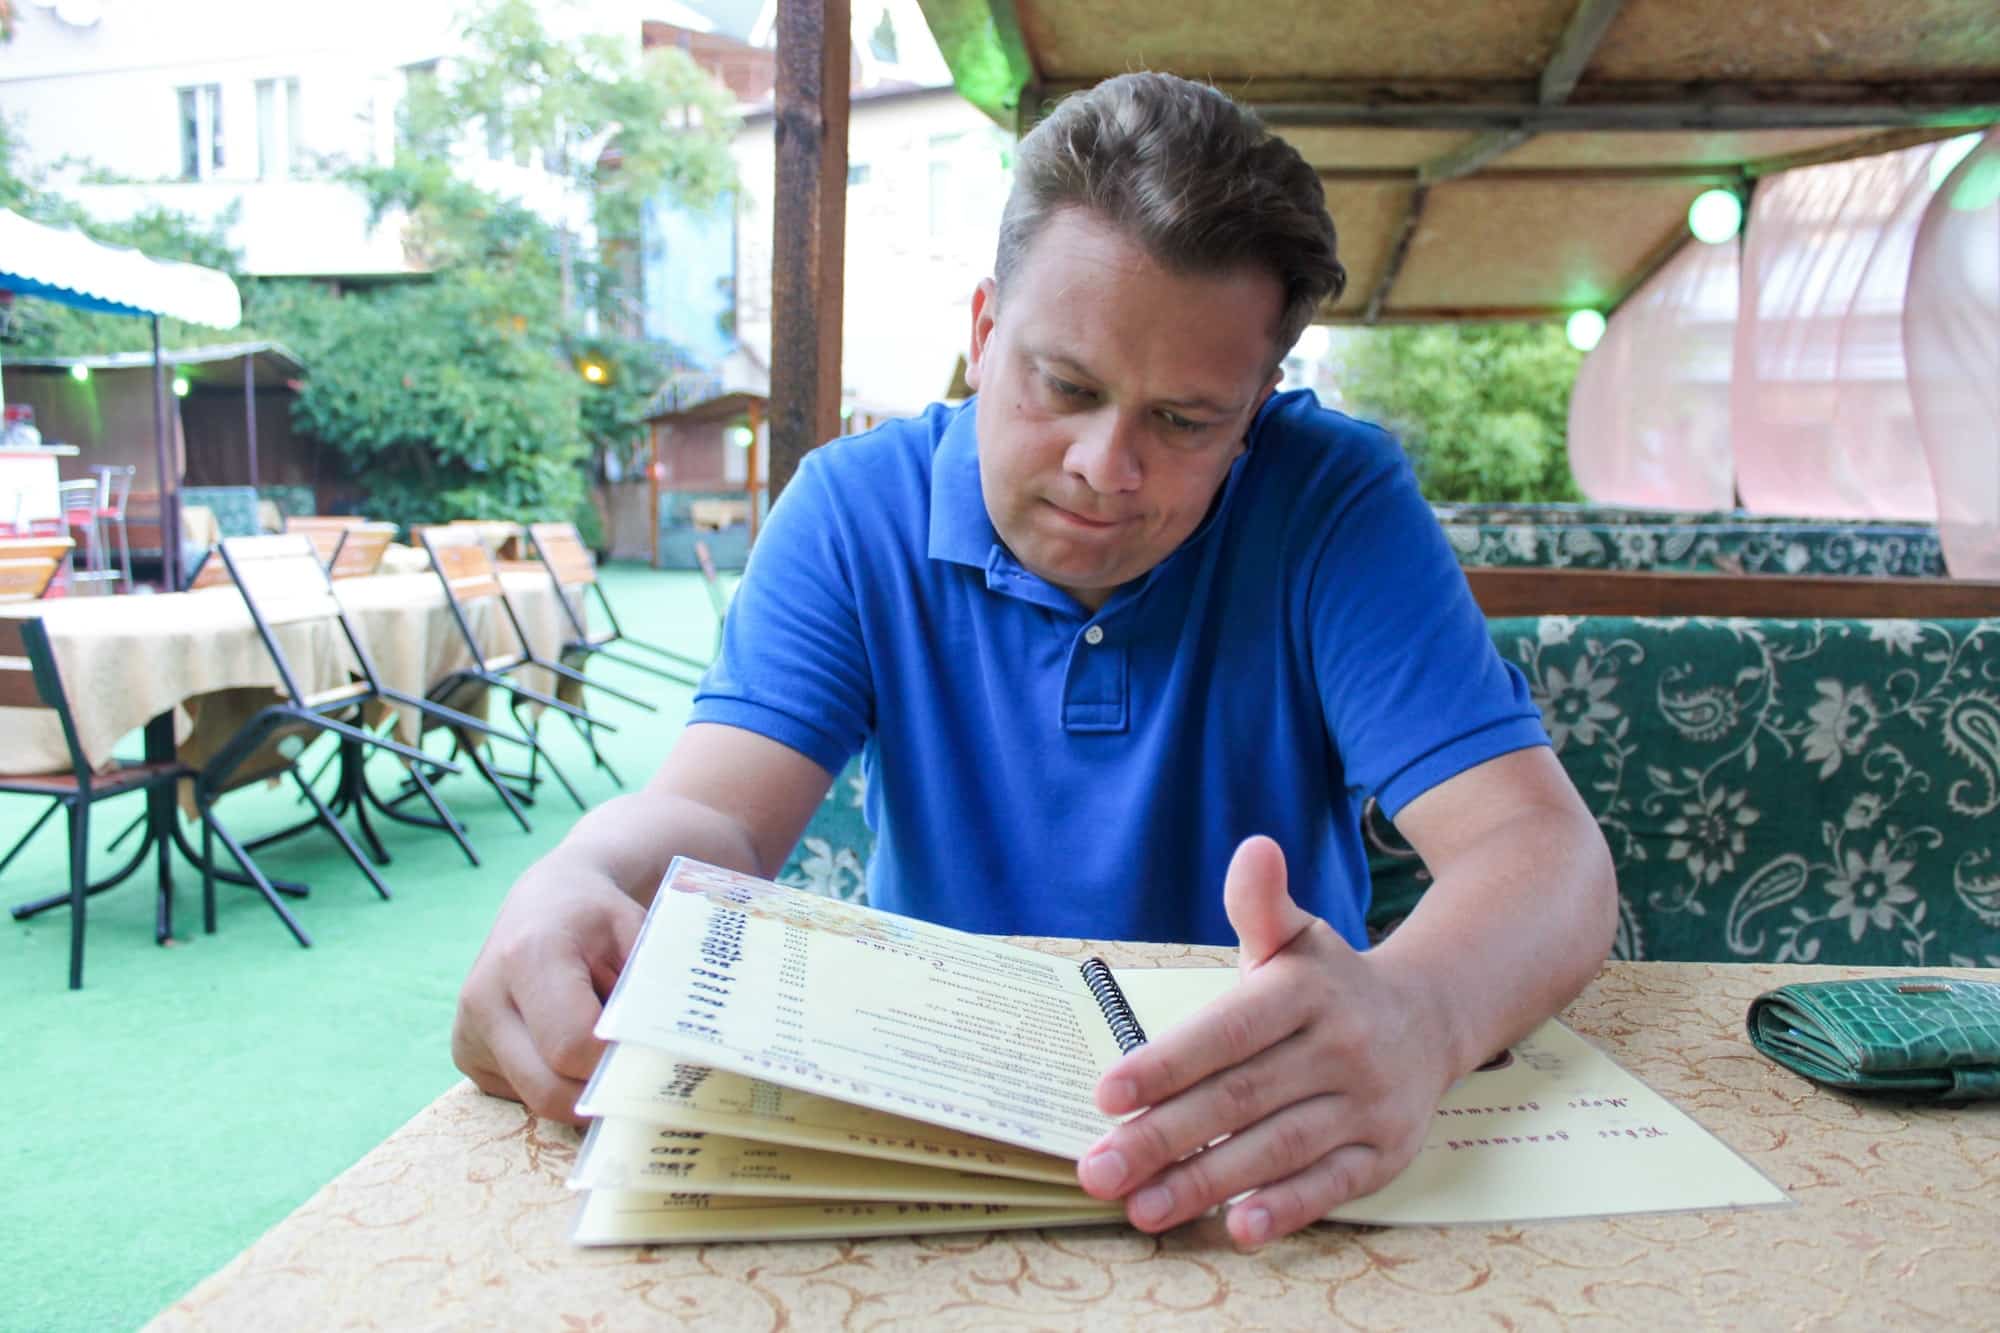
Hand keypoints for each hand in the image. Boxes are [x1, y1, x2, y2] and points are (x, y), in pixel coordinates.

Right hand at [451, 871, 644, 1124]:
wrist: (546, 903)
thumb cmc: (599, 919)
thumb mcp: (637, 934)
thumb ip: (650, 992)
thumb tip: (669, 1058)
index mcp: (529, 957)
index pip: (573, 1046)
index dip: (617, 1064)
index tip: (652, 1059)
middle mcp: (486, 997)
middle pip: (549, 1090)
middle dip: (601, 1093)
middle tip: (639, 1079)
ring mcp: (467, 1030)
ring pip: (535, 1099)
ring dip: (579, 1089)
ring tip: (601, 1048)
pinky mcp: (465, 1053)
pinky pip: (521, 1094)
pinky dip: (555, 1082)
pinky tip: (566, 1044)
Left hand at [1077, 836, 1457, 1247]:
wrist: (1432, 1018)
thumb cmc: (1331, 983)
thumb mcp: (1295, 938)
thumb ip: (1260, 906)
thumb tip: (1253, 850)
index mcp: (1308, 991)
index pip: (1228, 1032)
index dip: (1167, 1063)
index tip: (1106, 1095)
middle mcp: (1343, 1047)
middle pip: (1240, 1098)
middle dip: (1164, 1138)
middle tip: (1097, 1170)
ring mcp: (1368, 1104)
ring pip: (1278, 1148)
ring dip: (1206, 1183)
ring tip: (1141, 1207)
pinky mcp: (1385, 1154)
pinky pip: (1332, 1186)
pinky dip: (1287, 1210)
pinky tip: (1238, 1228)